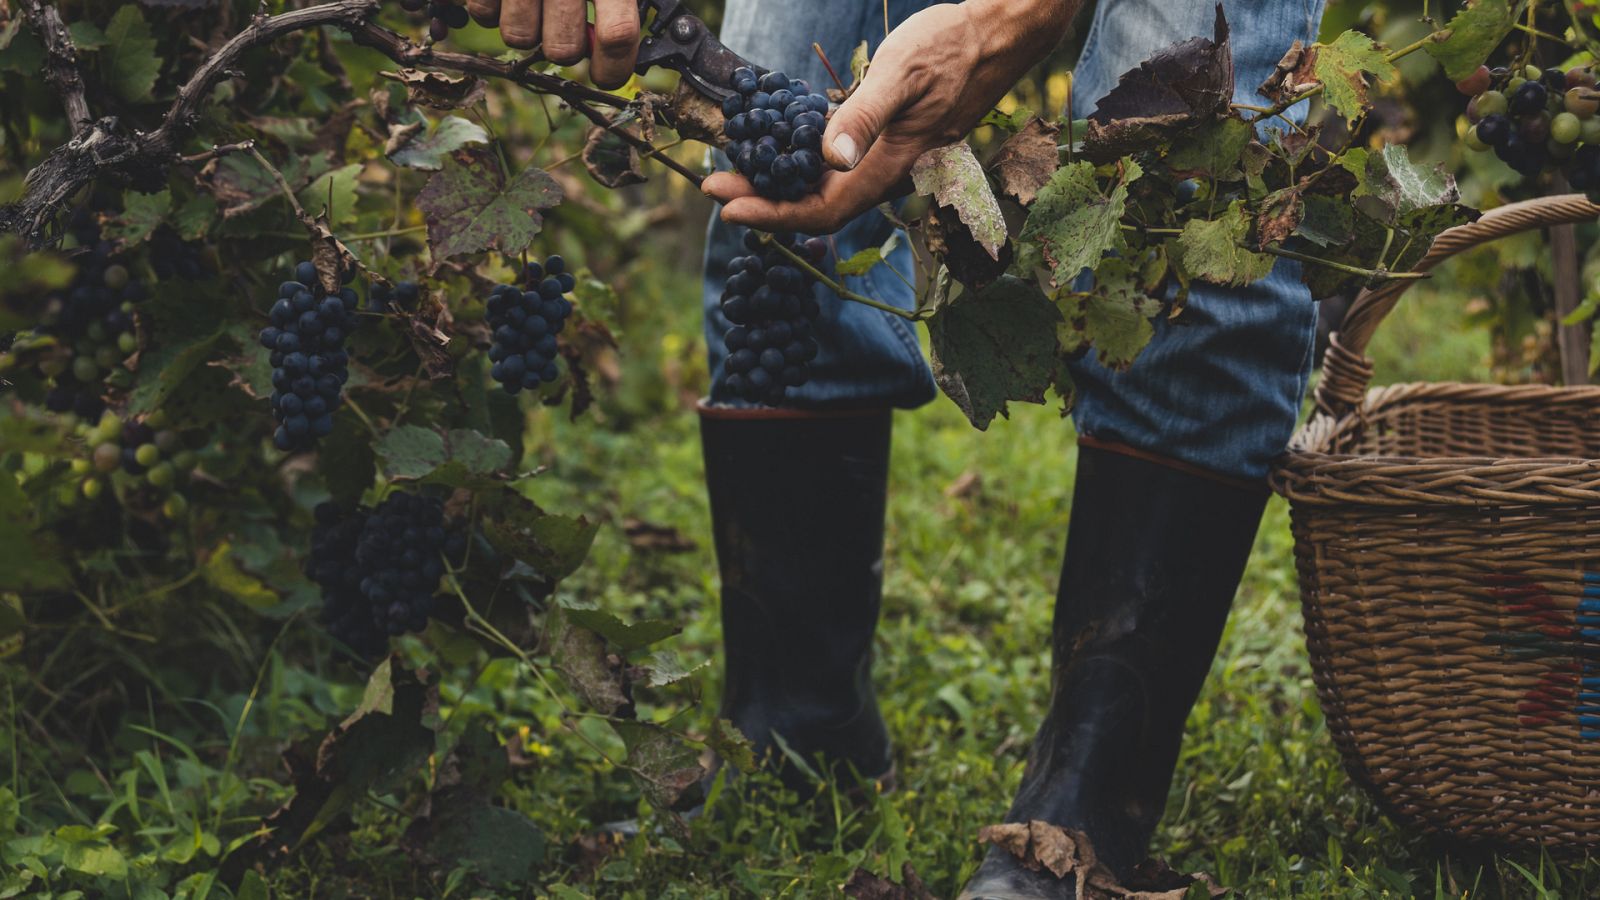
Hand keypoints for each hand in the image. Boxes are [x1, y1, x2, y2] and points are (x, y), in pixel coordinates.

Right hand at [467, 0, 640, 88]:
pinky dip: (488, 8)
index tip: (604, 74)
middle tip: (562, 25)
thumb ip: (618, 5)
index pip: (617, 37)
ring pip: (518, 37)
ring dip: (524, 27)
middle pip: (562, 49)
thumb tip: (615, 46)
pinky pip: (481, 13)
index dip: (612, 68)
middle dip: (562, 48)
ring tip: (529, 1)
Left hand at [703, 0, 1076, 233]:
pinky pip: (840, 171)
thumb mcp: (903, 73)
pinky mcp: (887, 145)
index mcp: (889, 167)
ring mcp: (888, 162)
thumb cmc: (951, 48)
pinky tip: (779, 149)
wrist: (995, 37)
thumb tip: (829, 159)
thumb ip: (865, 117)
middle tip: (714, 186)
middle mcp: (887, 175)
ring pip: (828, 192)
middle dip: (764, 203)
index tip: (725, 205)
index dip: (771, 215)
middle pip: (817, 208)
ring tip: (736, 171)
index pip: (821, 210)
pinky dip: (802, 166)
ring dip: (780, 187)